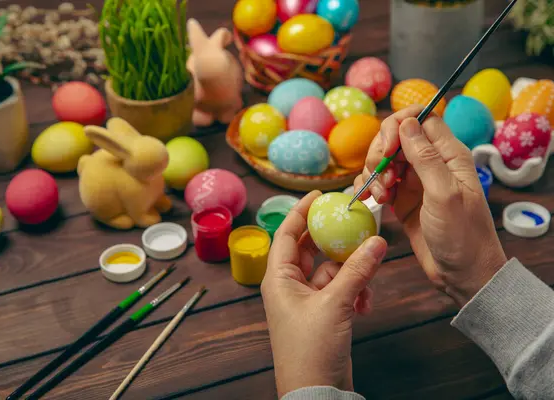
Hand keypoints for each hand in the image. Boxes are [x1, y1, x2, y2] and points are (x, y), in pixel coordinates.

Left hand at [261, 191, 386, 397]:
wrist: (315, 391)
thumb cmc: (310, 349)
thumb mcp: (335, 304)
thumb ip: (357, 271)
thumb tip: (377, 242)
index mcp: (279, 277)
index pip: (287, 234)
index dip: (301, 212)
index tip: (319, 195)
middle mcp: (289, 284)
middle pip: (313, 249)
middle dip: (335, 241)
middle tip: (356, 224)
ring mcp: (307, 299)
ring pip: (332, 270)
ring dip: (353, 272)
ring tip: (369, 279)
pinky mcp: (323, 312)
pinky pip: (341, 290)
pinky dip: (355, 292)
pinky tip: (366, 304)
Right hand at [354, 105, 506, 306]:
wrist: (461, 274)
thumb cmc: (462, 235)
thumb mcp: (444, 194)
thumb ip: (425, 157)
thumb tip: (406, 122)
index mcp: (449, 155)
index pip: (421, 119)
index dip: (399, 126)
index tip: (387, 149)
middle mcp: (431, 163)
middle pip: (396, 137)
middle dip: (380, 153)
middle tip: (382, 177)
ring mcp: (415, 181)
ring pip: (384, 159)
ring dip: (373, 173)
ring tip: (380, 196)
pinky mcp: (402, 199)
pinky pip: (379, 181)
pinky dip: (370, 187)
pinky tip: (374, 201)